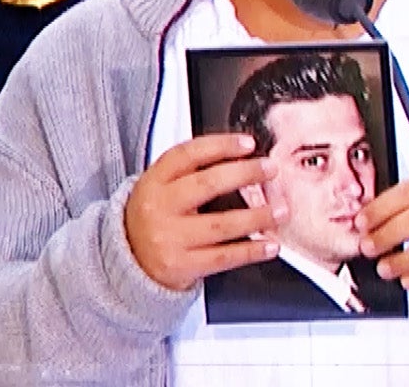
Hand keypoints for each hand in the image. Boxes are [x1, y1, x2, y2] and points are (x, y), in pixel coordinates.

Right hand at [123, 133, 287, 290]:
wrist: (129, 261)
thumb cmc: (154, 218)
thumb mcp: (160, 188)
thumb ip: (191, 173)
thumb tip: (242, 160)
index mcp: (154, 181)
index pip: (188, 155)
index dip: (220, 146)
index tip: (248, 144)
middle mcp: (159, 206)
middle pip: (207, 184)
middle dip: (244, 174)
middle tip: (270, 170)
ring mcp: (170, 237)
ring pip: (221, 224)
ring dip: (257, 216)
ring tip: (280, 210)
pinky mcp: (182, 265)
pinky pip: (224, 256)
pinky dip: (251, 250)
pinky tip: (269, 244)